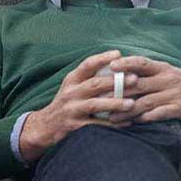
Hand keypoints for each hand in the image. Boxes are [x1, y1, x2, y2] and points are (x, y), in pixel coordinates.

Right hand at [19, 50, 137, 161]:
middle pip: (94, 84)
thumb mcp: (74, 86)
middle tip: (135, 79)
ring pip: (95, 105)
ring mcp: (72, 110)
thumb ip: (91, 75)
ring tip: (132, 103)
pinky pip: (96, 125)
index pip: (87, 64)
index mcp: (72, 79)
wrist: (45, 126)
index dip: (103, 58)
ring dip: (115, 103)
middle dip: (115, 81)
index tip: (119, 54)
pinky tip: (127, 123)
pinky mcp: (74, 126)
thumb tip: (119, 61)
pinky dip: (112, 124)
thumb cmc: (68, 102)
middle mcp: (71, 93)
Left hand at [105, 56, 180, 123]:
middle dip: (118, 93)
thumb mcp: (168, 73)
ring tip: (112, 118)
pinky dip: (146, 118)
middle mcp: (167, 79)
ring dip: (127, 111)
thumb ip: (148, 74)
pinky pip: (160, 113)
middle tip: (100, 100)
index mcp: (163, 68)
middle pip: (139, 84)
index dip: (126, 63)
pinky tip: (134, 123)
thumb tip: (121, 75)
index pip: (142, 62)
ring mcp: (174, 93)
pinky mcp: (180, 108)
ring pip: (145, 101)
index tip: (111, 66)